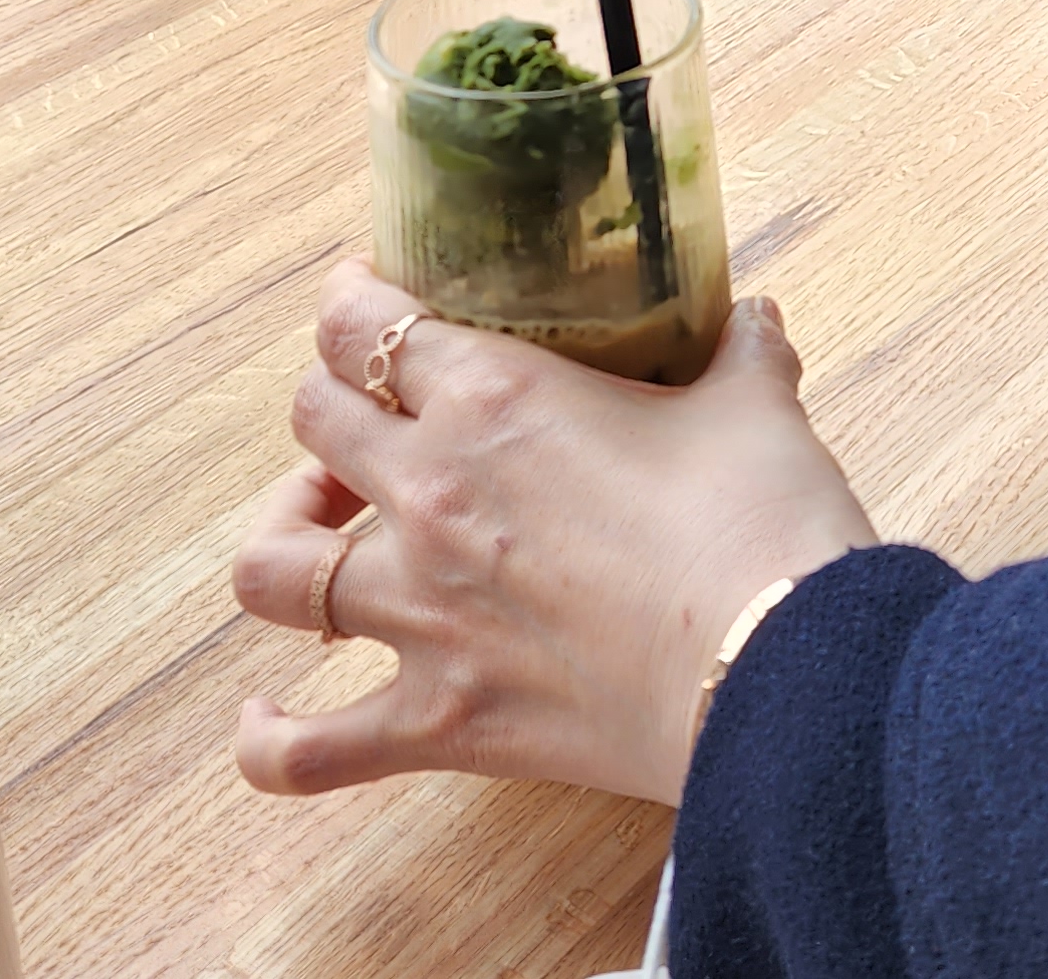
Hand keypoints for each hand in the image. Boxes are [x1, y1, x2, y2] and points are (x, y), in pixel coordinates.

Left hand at [229, 261, 877, 805]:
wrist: (782, 671)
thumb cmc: (765, 530)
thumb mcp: (757, 408)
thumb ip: (742, 352)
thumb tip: (756, 320)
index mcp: (493, 399)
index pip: (362, 324)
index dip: (351, 302)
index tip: (369, 298)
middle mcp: (429, 495)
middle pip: (311, 420)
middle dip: (331, 407)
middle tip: (374, 418)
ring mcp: (420, 615)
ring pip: (270, 568)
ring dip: (284, 539)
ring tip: (320, 536)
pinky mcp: (438, 723)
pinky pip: (304, 749)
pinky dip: (269, 738)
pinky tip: (265, 718)